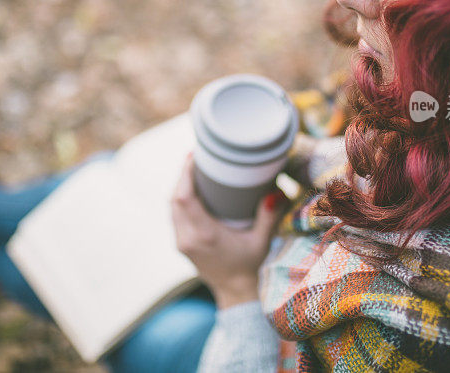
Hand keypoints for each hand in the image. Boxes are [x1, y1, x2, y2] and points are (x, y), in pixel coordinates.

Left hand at [171, 155, 287, 308]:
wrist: (235, 293)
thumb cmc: (250, 267)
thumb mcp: (261, 241)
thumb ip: (268, 216)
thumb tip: (277, 190)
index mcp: (205, 235)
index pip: (184, 198)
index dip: (184, 174)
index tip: (193, 156)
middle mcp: (188, 238)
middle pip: (174, 199)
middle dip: (182, 176)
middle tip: (196, 157)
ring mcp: (182, 242)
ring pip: (172, 207)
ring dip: (179, 187)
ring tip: (193, 170)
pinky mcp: (182, 244)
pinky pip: (174, 216)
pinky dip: (180, 200)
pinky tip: (191, 190)